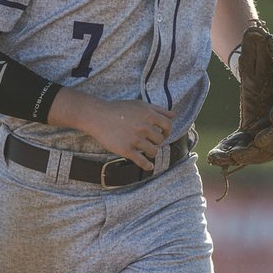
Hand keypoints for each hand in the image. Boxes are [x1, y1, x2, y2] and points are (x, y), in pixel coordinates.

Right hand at [50, 90, 173, 171]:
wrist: (97, 116)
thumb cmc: (119, 109)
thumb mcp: (140, 105)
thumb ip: (159, 109)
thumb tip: (174, 115)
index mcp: (149, 114)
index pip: (168, 125)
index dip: (167, 131)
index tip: (163, 134)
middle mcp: (144, 126)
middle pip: (160, 140)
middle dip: (157, 141)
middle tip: (151, 141)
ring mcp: (135, 139)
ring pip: (153, 151)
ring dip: (152, 152)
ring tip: (147, 151)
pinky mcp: (126, 150)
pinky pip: (141, 161)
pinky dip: (147, 165)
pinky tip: (149, 167)